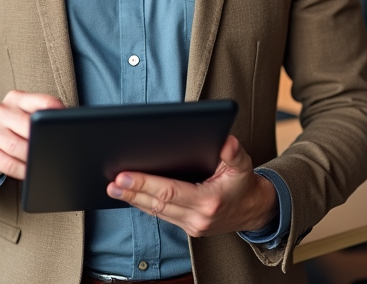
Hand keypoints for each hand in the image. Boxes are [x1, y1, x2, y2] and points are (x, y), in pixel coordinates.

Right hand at [0, 89, 63, 180]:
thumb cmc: (12, 130)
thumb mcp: (25, 117)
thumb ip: (42, 116)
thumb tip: (67, 124)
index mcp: (16, 98)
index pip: (41, 101)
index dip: (57, 113)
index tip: (66, 125)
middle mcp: (1, 111)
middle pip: (28, 125)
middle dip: (42, 140)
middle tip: (55, 150)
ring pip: (17, 147)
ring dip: (33, 158)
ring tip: (44, 163)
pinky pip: (8, 164)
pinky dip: (23, 171)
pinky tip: (30, 173)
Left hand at [106, 135, 277, 236]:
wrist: (254, 210)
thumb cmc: (244, 184)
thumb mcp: (244, 165)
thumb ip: (233, 152)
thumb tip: (225, 140)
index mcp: (209, 201)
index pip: (169, 192)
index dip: (145, 184)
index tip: (124, 176)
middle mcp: (198, 218)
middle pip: (157, 205)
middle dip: (132, 192)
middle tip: (112, 182)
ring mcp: (192, 225)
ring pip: (156, 213)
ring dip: (133, 201)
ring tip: (113, 188)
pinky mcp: (188, 227)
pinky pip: (162, 216)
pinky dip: (144, 205)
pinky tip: (130, 196)